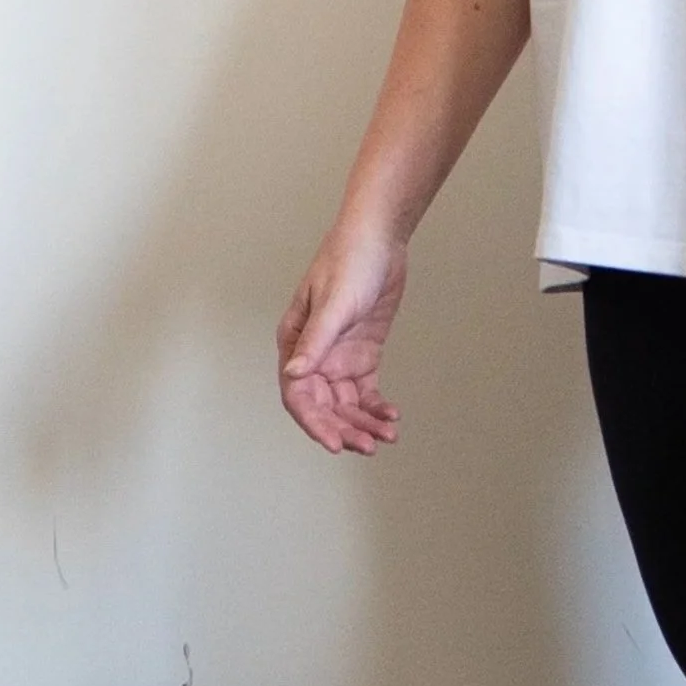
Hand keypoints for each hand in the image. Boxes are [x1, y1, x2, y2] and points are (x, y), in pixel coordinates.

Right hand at [277, 217, 406, 453]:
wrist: (380, 240)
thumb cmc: (348, 261)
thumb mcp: (333, 303)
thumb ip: (315, 341)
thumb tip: (294, 374)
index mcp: (295, 341)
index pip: (297, 394)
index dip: (314, 423)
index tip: (335, 444)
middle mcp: (314, 354)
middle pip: (323, 406)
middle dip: (344, 428)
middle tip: (367, 445)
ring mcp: (339, 356)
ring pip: (346, 404)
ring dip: (363, 423)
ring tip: (387, 435)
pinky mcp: (363, 355)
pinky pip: (366, 392)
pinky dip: (377, 408)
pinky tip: (391, 416)